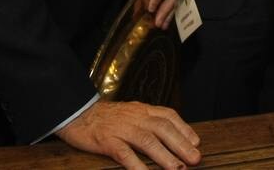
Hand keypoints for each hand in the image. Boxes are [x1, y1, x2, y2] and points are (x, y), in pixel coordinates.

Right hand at [55, 100, 200, 169]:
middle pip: (162, 129)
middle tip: (195, 159)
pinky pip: (125, 154)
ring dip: (165, 156)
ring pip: (147, 141)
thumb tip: (170, 135)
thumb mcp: (130, 113)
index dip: (184, 129)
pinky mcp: (107, 141)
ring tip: (177, 169)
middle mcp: (135, 117)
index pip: (168, 116)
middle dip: (181, 144)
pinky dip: (137, 166)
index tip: (196, 142)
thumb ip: (148, 121)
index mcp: (141, 110)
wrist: (77, 113)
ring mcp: (121, 129)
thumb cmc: (106, 117)